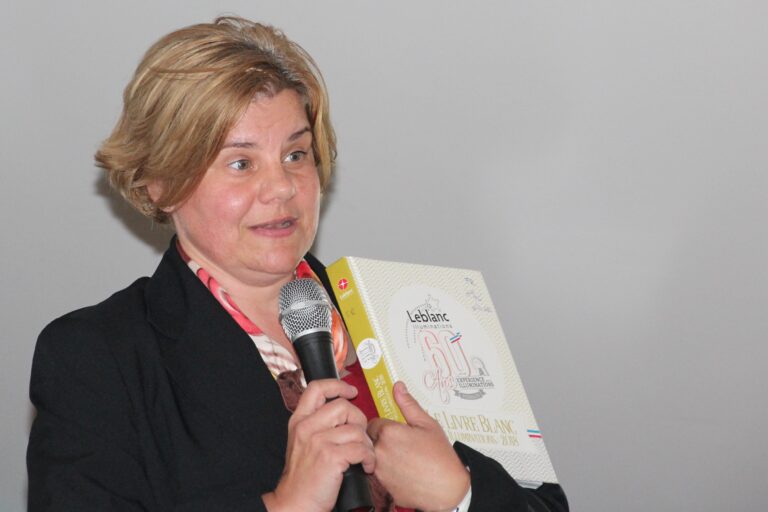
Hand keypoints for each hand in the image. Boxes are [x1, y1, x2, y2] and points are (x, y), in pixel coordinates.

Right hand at [263, 379, 374, 511]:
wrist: (295, 503)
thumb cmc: (304, 478)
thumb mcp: (302, 443)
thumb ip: (317, 425)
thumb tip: (343, 411)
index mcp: (299, 421)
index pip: (317, 388)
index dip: (337, 385)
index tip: (351, 391)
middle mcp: (307, 428)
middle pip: (343, 406)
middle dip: (359, 420)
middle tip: (360, 437)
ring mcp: (318, 441)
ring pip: (356, 429)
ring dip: (367, 444)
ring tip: (363, 456)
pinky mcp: (331, 457)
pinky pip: (361, 449)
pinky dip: (368, 458)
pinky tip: (365, 466)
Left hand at [367, 381, 469, 510]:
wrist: (447, 489)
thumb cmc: (440, 456)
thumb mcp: (427, 424)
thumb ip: (408, 404)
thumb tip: (398, 386)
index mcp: (389, 432)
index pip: (373, 423)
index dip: (385, 426)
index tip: (397, 431)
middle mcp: (379, 451)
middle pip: (370, 440)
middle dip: (381, 440)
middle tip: (401, 445)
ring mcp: (380, 470)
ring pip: (373, 457)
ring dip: (383, 456)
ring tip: (404, 459)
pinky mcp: (382, 486)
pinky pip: (379, 474)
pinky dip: (387, 473)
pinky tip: (404, 472)